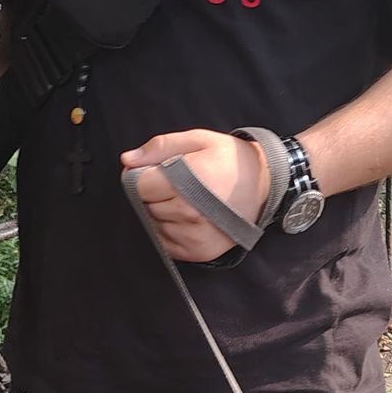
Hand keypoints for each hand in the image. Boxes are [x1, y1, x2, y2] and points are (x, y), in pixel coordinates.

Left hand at [119, 129, 271, 263]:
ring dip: (164, 213)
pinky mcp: (198, 252)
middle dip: (157, 194)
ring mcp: (194, 236)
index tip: (160, 172)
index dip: (146, 176)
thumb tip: (127, 159)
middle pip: (147, 206)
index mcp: (188, 181)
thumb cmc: (230, 160)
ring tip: (189, 201)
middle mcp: (190, 212)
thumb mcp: (198, 140)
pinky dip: (171, 231)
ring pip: (155, 225)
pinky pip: (166, 243)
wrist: (264, 185)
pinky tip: (190, 218)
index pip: (139, 186)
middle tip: (182, 185)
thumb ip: (160, 147)